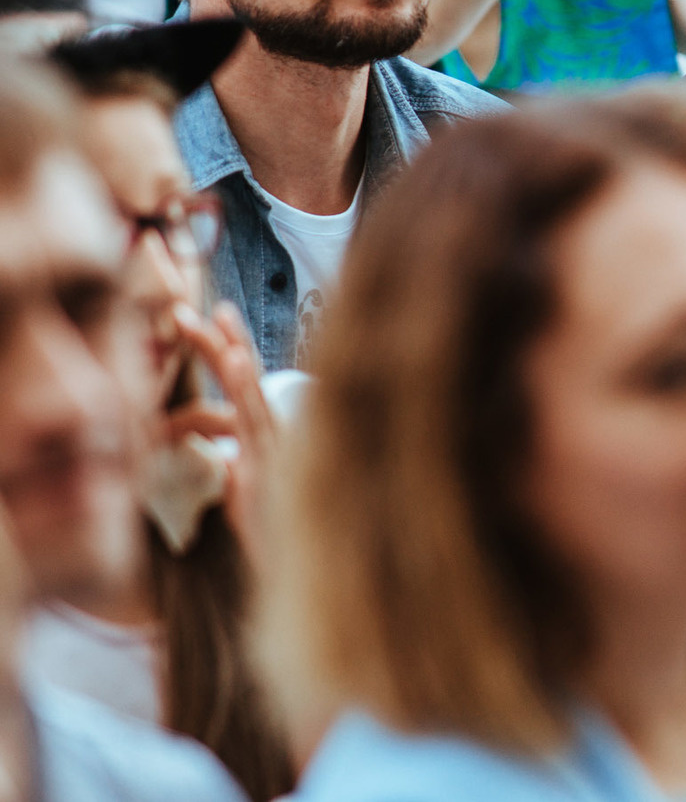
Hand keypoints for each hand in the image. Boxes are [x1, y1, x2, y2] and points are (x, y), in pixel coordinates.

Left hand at [161, 304, 276, 572]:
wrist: (304, 569)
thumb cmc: (275, 535)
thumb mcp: (245, 494)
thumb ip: (236, 466)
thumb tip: (223, 452)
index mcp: (264, 436)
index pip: (241, 384)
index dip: (224, 349)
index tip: (207, 315)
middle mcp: (275, 434)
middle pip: (247, 376)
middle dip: (220, 339)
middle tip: (189, 307)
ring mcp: (278, 446)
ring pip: (253, 389)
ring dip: (232, 350)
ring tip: (215, 317)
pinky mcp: (277, 463)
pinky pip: (259, 419)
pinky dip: (247, 385)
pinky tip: (235, 362)